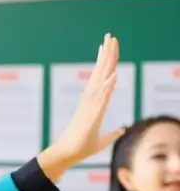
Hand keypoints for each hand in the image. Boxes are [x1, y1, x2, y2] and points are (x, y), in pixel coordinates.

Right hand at [38, 34, 125, 182]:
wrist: (68, 154)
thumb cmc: (81, 148)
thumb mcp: (102, 140)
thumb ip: (112, 133)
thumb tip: (122, 129)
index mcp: (94, 103)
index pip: (103, 77)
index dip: (106, 62)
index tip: (106, 47)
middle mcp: (91, 100)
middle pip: (101, 72)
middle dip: (107, 54)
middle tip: (110, 36)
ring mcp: (90, 105)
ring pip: (101, 78)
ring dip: (107, 62)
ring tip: (110, 44)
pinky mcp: (91, 114)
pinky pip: (102, 97)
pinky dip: (108, 86)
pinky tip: (114, 74)